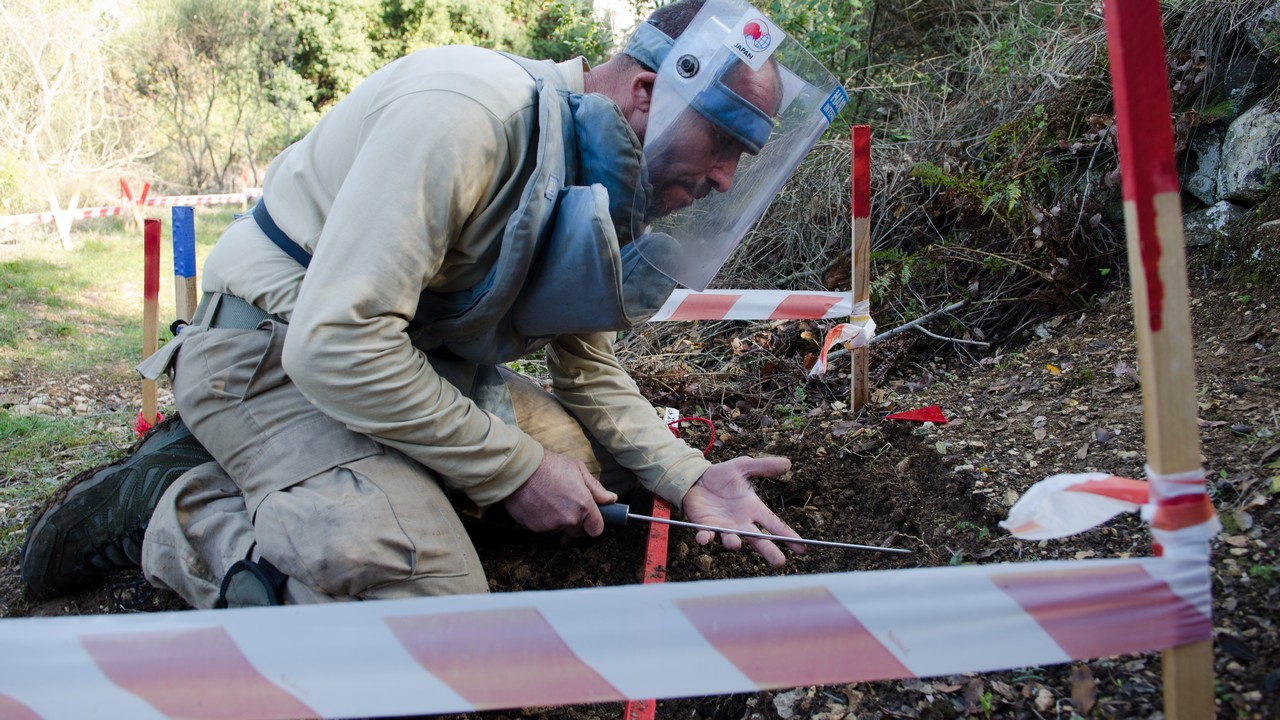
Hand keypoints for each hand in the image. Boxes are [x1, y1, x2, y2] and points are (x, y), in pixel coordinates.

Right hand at [503, 449, 616, 536]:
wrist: (518, 470)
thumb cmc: (549, 465)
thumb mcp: (577, 469)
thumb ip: (595, 488)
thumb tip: (611, 499)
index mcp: (583, 505)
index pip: (596, 529)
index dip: (593, 523)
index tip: (590, 517)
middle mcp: (569, 519)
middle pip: (577, 531)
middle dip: (574, 521)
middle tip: (565, 502)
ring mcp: (551, 526)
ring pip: (559, 528)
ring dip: (557, 519)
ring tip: (548, 498)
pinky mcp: (535, 528)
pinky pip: (543, 527)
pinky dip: (542, 519)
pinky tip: (538, 502)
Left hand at [680, 456, 803, 566]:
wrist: (696, 478)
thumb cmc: (722, 476)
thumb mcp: (743, 467)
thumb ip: (764, 466)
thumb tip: (788, 463)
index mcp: (753, 509)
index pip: (774, 524)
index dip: (788, 536)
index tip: (801, 548)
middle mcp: (741, 522)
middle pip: (758, 540)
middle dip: (768, 551)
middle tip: (779, 562)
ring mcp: (723, 526)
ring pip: (732, 539)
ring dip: (733, 542)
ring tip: (735, 544)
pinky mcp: (705, 526)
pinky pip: (706, 535)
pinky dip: (705, 538)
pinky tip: (704, 539)